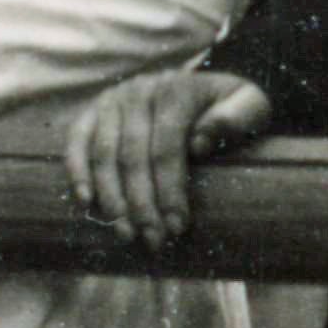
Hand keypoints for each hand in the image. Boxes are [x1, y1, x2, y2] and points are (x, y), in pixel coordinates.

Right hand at [66, 69, 275, 247]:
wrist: (201, 88)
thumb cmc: (229, 108)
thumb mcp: (251, 105)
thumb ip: (238, 117)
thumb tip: (200, 142)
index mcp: (176, 90)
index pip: (167, 148)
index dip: (170, 190)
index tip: (176, 227)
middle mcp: (139, 91)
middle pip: (133, 156)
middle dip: (141, 204)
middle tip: (152, 240)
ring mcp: (112, 100)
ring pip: (103, 154)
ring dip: (111, 198)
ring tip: (125, 233)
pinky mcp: (93, 111)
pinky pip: (76, 141)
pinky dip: (77, 172)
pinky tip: (86, 202)